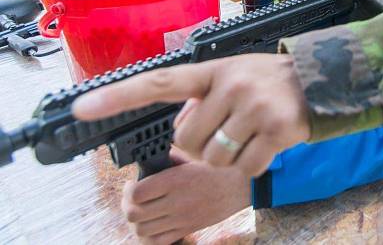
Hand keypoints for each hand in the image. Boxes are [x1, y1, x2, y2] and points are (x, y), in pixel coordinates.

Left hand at [72, 53, 309, 177]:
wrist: (322, 79)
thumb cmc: (268, 82)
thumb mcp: (232, 76)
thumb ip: (200, 100)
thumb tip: (181, 137)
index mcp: (213, 70)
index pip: (158, 83)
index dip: (118, 97)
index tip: (81, 109)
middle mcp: (231, 85)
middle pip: (186, 142)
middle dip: (201, 148)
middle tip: (228, 130)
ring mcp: (255, 106)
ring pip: (214, 158)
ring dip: (227, 158)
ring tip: (249, 134)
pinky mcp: (277, 129)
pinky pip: (244, 166)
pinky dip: (251, 164)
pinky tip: (267, 143)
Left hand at [122, 148, 249, 244]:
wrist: (245, 185)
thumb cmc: (222, 167)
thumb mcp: (196, 156)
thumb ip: (172, 158)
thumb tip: (153, 159)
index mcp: (177, 180)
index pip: (137, 193)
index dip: (129, 189)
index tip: (133, 183)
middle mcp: (177, 201)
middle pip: (134, 213)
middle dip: (128, 205)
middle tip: (133, 197)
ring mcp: (182, 218)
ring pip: (141, 230)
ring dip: (138, 221)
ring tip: (143, 210)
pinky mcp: (188, 229)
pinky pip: (158, 241)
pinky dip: (150, 235)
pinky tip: (155, 223)